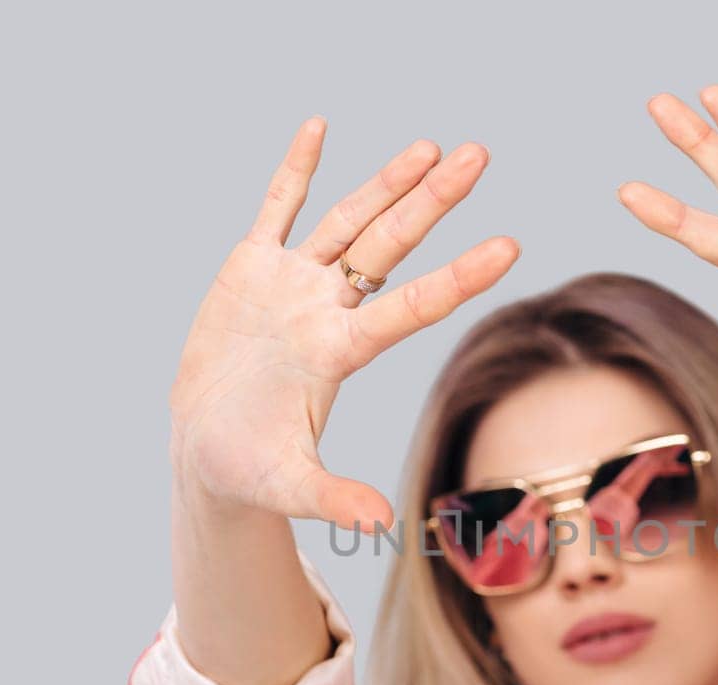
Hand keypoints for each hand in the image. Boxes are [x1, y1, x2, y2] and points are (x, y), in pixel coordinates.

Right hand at [169, 117, 519, 528]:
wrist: (206, 450)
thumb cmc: (249, 471)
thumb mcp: (287, 487)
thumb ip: (334, 498)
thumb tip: (383, 525)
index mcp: (339, 353)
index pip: (411, 306)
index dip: (458, 276)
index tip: (510, 246)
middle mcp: (325, 310)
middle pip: (389, 245)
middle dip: (432, 200)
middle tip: (480, 155)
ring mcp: (291, 285)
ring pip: (347, 220)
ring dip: (385, 182)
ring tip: (432, 146)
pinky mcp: (249, 270)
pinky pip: (276, 209)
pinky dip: (295, 170)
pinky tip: (319, 126)